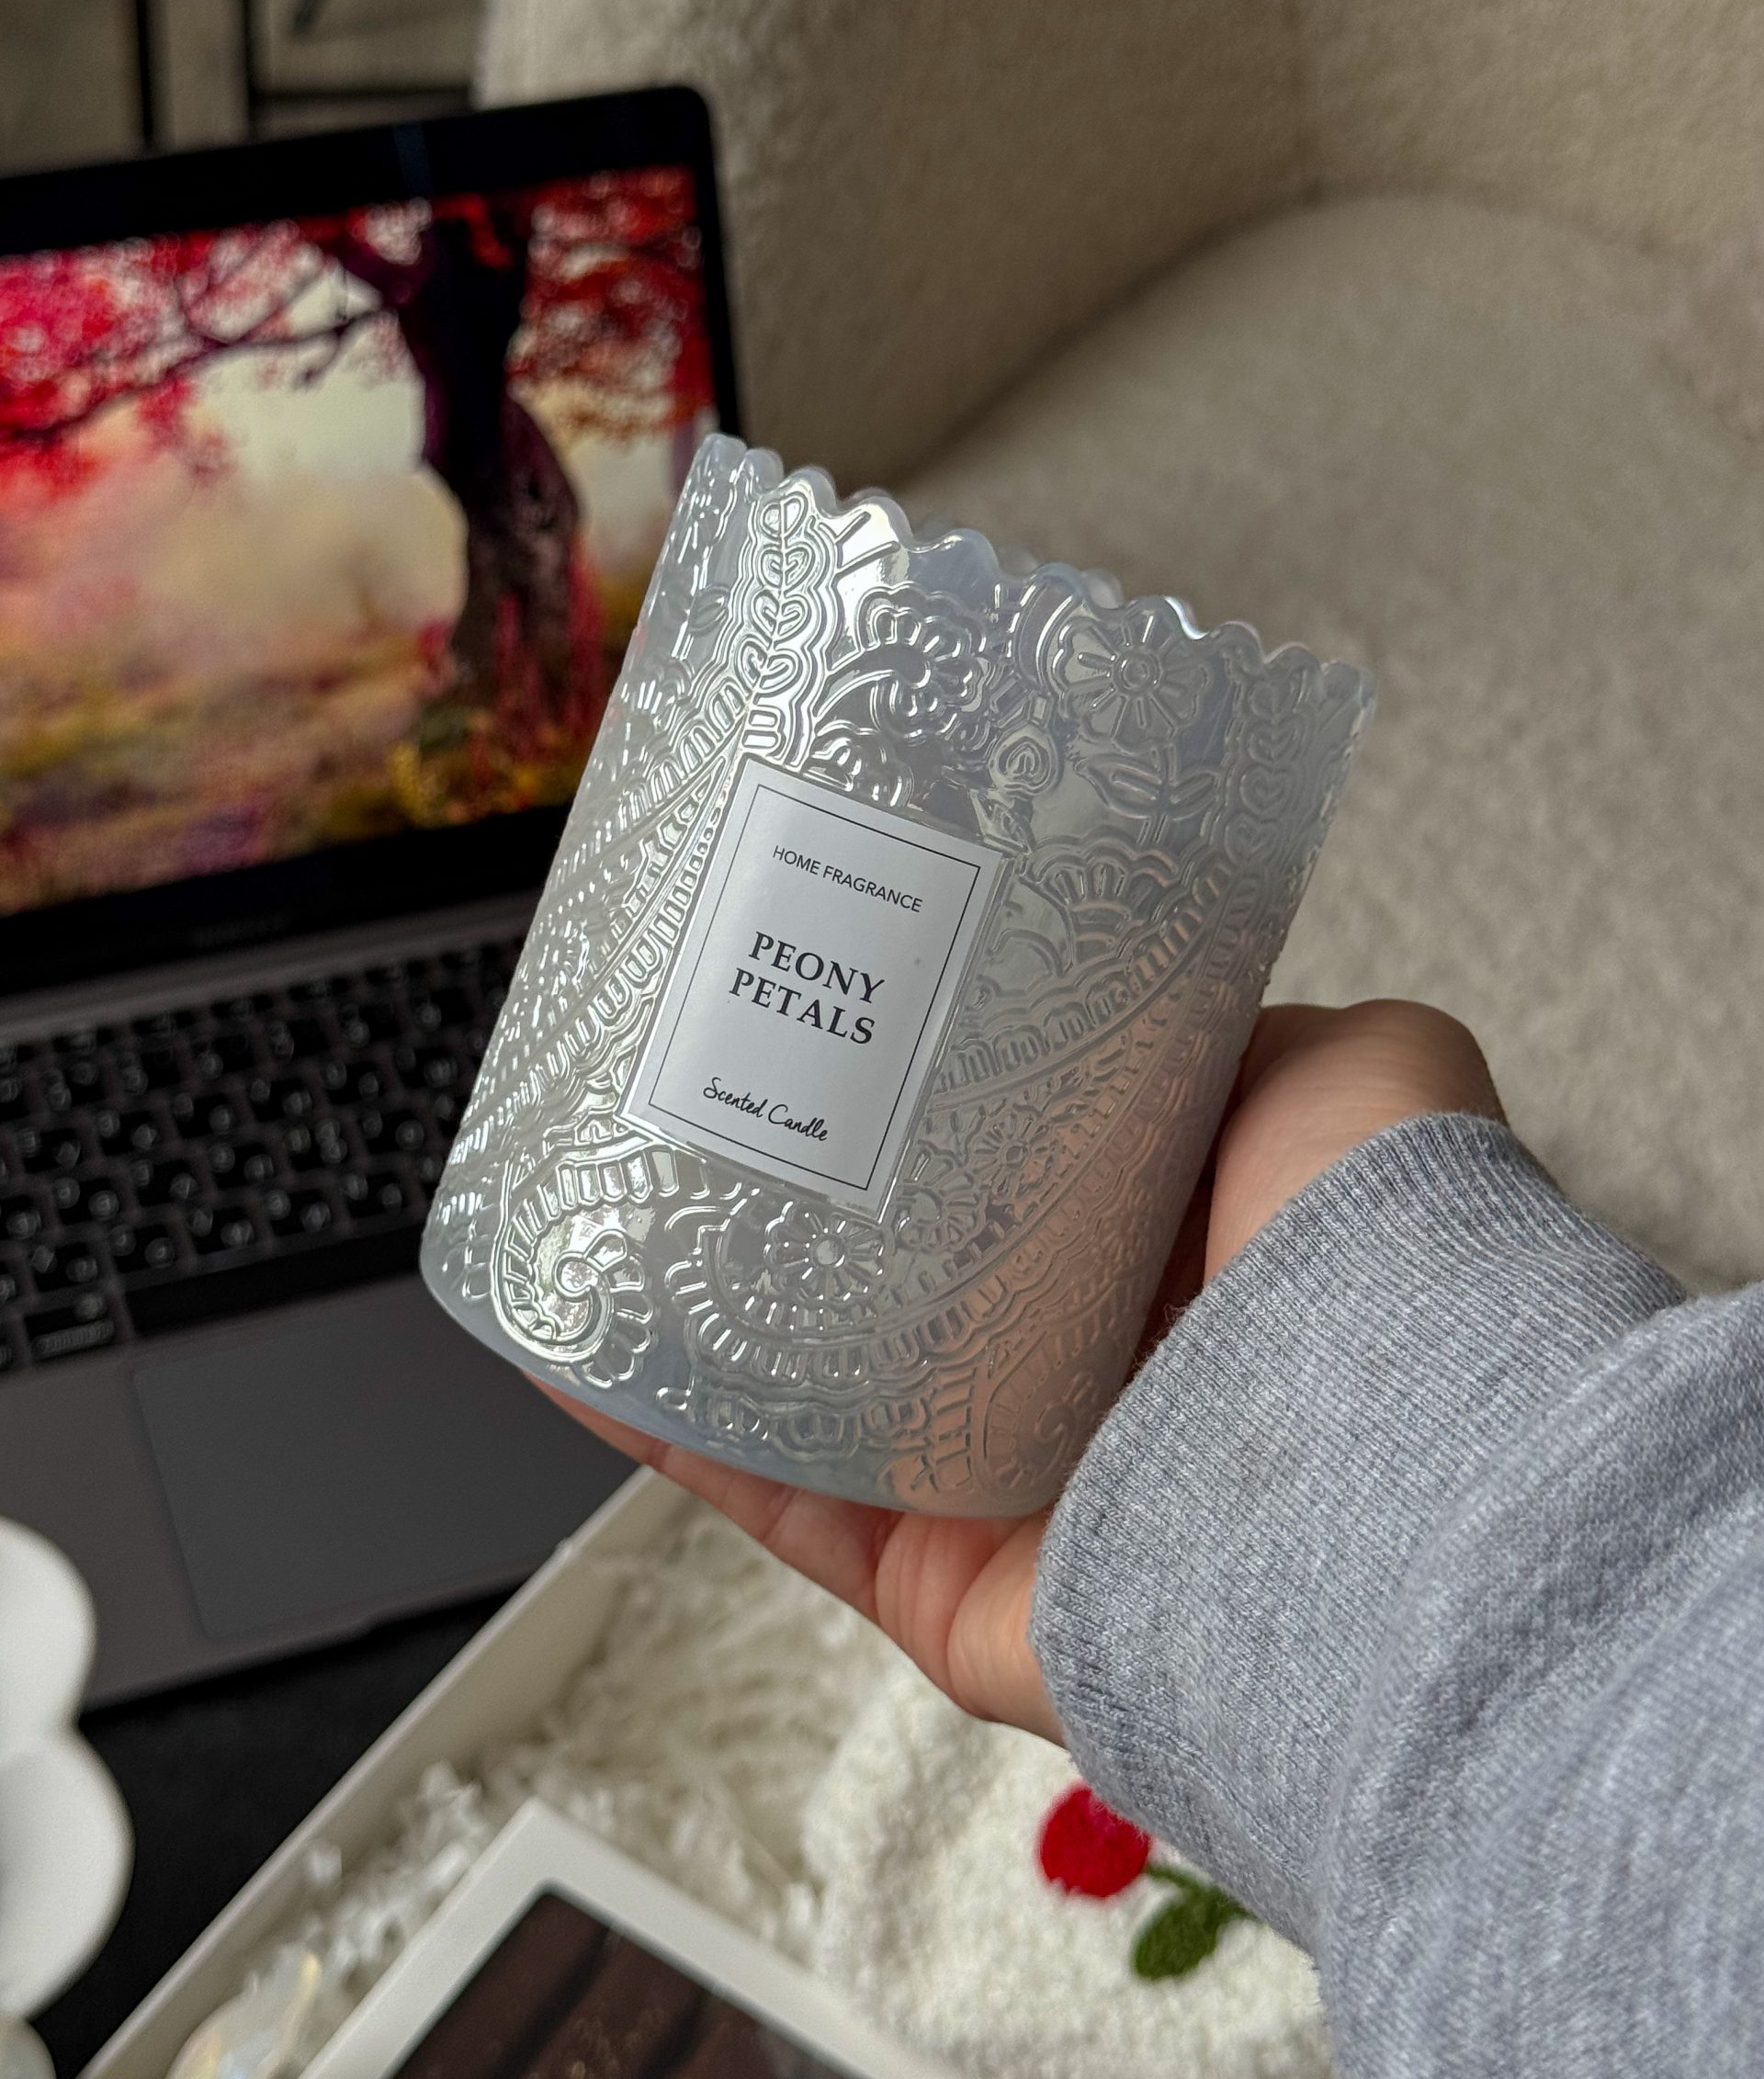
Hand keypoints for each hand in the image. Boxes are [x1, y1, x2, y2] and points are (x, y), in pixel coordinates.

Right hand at [545, 999, 1502, 1741]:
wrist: (1396, 1482)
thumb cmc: (1389, 1272)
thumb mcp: (1351, 1074)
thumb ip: (1263, 1036)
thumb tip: (1189, 988)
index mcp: (1170, 1262)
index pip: (1020, 1179)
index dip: (925, 1104)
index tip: (839, 1017)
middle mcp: (1089, 1378)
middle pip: (903, 1284)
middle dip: (805, 1196)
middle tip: (701, 1084)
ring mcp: (1007, 1488)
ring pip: (810, 1395)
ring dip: (701, 1311)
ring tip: (603, 1200)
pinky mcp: (935, 1583)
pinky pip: (770, 1505)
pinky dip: (664, 1433)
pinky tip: (573, 1343)